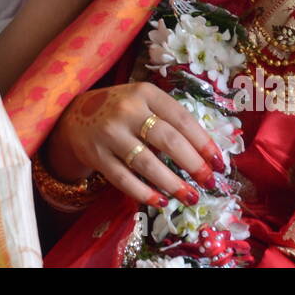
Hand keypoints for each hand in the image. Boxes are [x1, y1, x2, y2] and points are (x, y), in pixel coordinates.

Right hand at [45, 82, 224, 206]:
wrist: (75, 115)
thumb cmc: (121, 109)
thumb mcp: (144, 101)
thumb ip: (170, 119)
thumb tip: (207, 152)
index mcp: (145, 93)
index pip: (181, 118)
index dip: (203, 142)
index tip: (219, 162)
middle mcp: (127, 110)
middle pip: (168, 140)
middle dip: (194, 165)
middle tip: (209, 182)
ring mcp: (109, 133)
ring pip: (147, 163)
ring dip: (173, 184)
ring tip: (190, 196)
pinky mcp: (96, 155)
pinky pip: (124, 179)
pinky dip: (144, 193)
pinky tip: (161, 201)